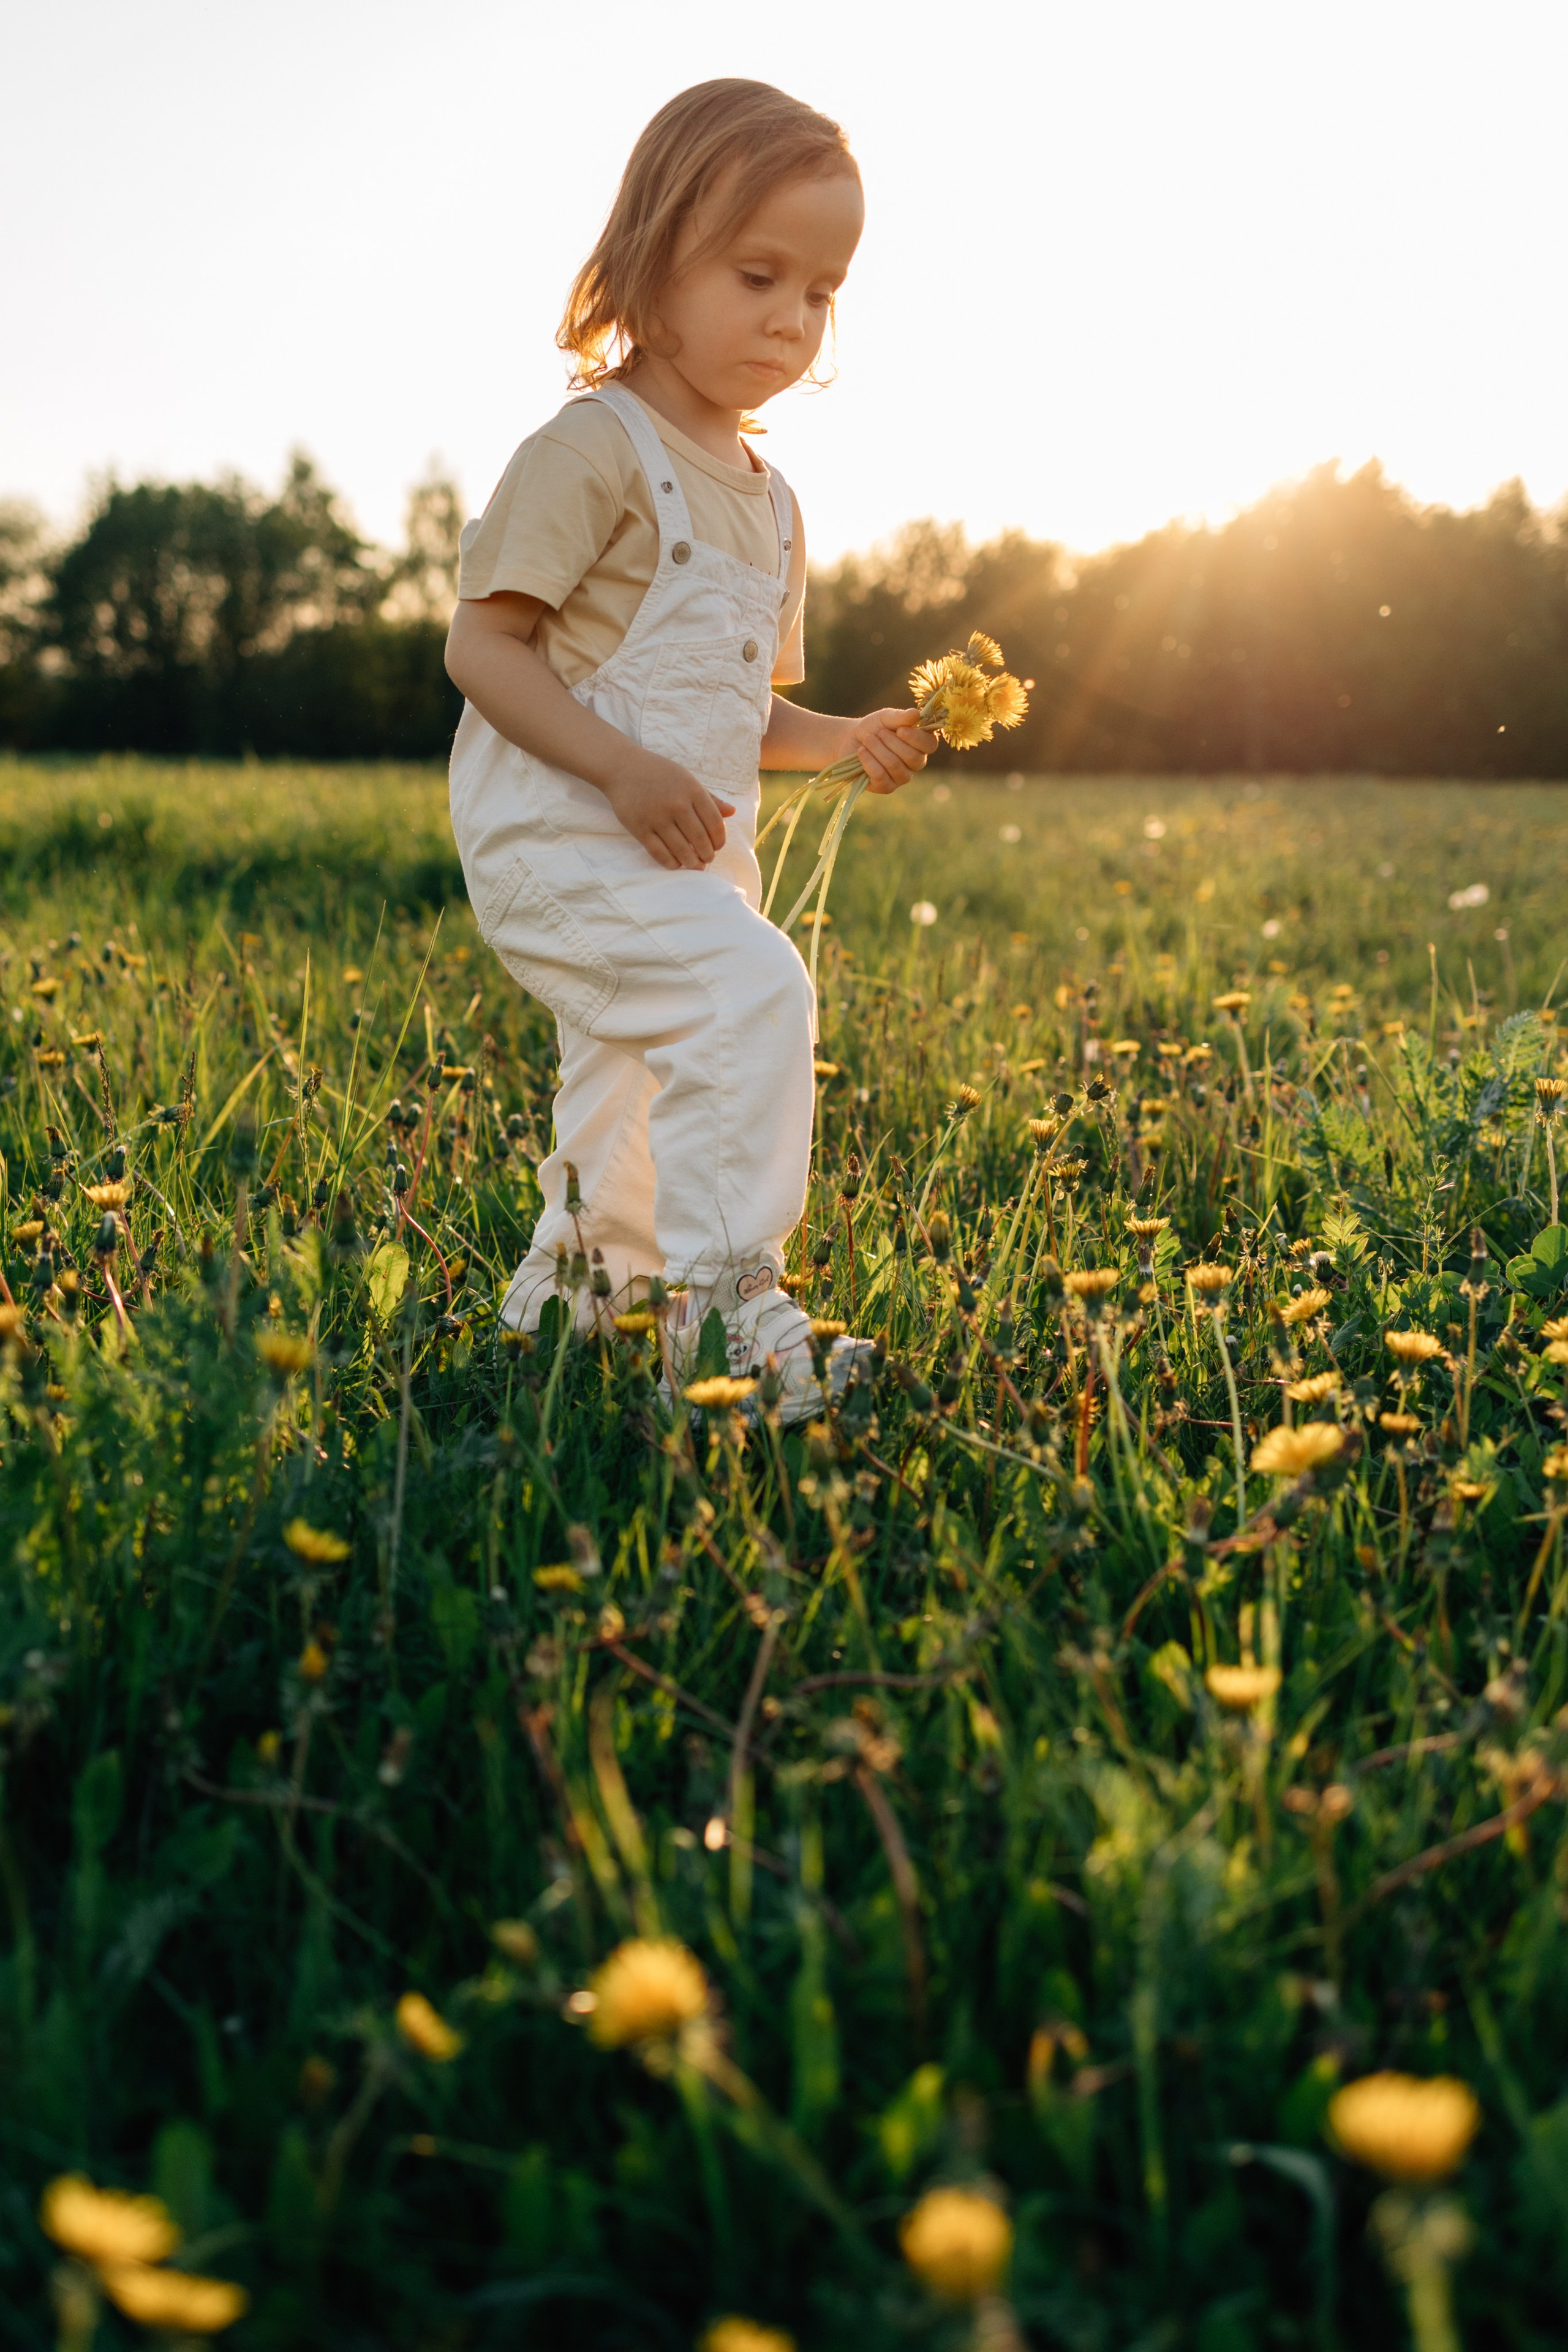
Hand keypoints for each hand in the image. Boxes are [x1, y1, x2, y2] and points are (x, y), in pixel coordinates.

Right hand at [600, 751, 734, 870]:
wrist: (623, 767)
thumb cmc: (659, 773)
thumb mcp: (687, 779)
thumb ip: (709, 798)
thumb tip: (732, 812)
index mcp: (692, 790)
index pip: (715, 823)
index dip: (719, 839)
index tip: (718, 846)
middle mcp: (677, 804)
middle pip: (700, 839)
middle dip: (708, 854)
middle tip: (708, 858)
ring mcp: (657, 817)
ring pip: (682, 850)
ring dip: (692, 862)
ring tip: (696, 865)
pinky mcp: (640, 828)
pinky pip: (660, 853)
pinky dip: (672, 863)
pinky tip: (677, 864)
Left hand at [848, 706, 938, 794]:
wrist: (850, 740)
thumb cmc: (874, 728)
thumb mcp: (886, 718)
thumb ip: (901, 717)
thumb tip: (916, 714)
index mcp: (921, 745)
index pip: (930, 745)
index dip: (916, 738)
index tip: (900, 730)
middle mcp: (916, 763)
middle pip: (912, 757)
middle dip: (891, 742)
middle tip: (878, 733)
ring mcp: (902, 777)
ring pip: (894, 765)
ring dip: (877, 749)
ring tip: (867, 739)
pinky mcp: (886, 787)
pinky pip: (880, 776)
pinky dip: (868, 761)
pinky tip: (861, 751)